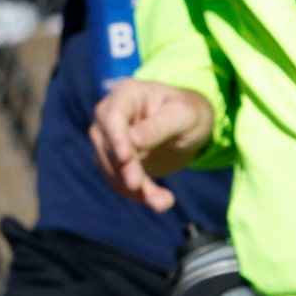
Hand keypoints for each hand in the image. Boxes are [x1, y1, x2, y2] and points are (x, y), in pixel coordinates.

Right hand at [90, 79, 213, 210]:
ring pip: (111, 167)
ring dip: (134, 189)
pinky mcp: (112, 160)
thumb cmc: (188, 113)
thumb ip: (159, 127)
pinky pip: (118, 180)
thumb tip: (132, 141)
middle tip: (142, 188)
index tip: (126, 158)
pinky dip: (136, 194)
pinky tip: (159, 200)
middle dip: (126, 169)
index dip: (116, 137)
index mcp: (127, 94)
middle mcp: (110, 114)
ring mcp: (108, 137)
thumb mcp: (182, 117)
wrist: (188, 128)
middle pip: (108, 144)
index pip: (113, 115)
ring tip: (163, 201)